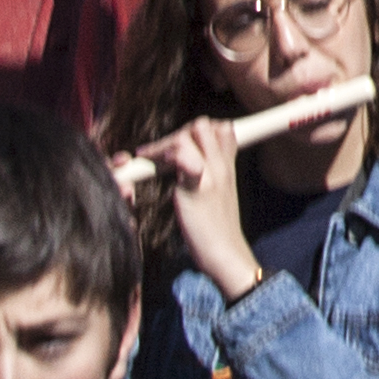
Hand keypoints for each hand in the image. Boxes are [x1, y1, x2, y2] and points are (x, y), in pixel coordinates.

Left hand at [148, 118, 261, 298]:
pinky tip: (152, 164)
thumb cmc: (218, 229)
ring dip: (166, 143)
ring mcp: (211, 174)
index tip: (179, 148)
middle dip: (177, 133)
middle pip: (203, 125)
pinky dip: (166, 155)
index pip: (222, 128)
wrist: (225, 253)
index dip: (198, 131)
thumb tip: (194, 162)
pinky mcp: (196, 188)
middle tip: (160, 154)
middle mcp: (222, 166)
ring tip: (150, 158)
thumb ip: (213, 174)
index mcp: (228, 166)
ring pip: (191, 134)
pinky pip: (183, 157)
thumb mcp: (221, 195)